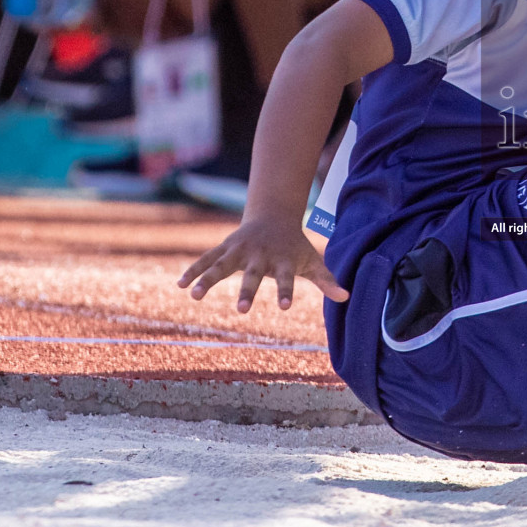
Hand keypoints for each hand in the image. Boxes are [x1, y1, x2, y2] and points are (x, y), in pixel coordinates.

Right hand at [178, 217, 348, 312]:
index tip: (285, 307)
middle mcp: (259, 255)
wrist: (274, 215)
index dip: (286, 292)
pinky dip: (193, 271)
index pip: (286, 278)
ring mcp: (239, 250)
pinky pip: (206, 260)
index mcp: (282, 260)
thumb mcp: (312, 260)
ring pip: (221, 265)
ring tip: (193, 296)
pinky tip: (179, 285)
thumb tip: (347, 297)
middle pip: (252, 275)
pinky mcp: (225, 248)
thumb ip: (326, 280)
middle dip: (246, 291)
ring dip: (207, 279)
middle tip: (242, 310)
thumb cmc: (295, 245)